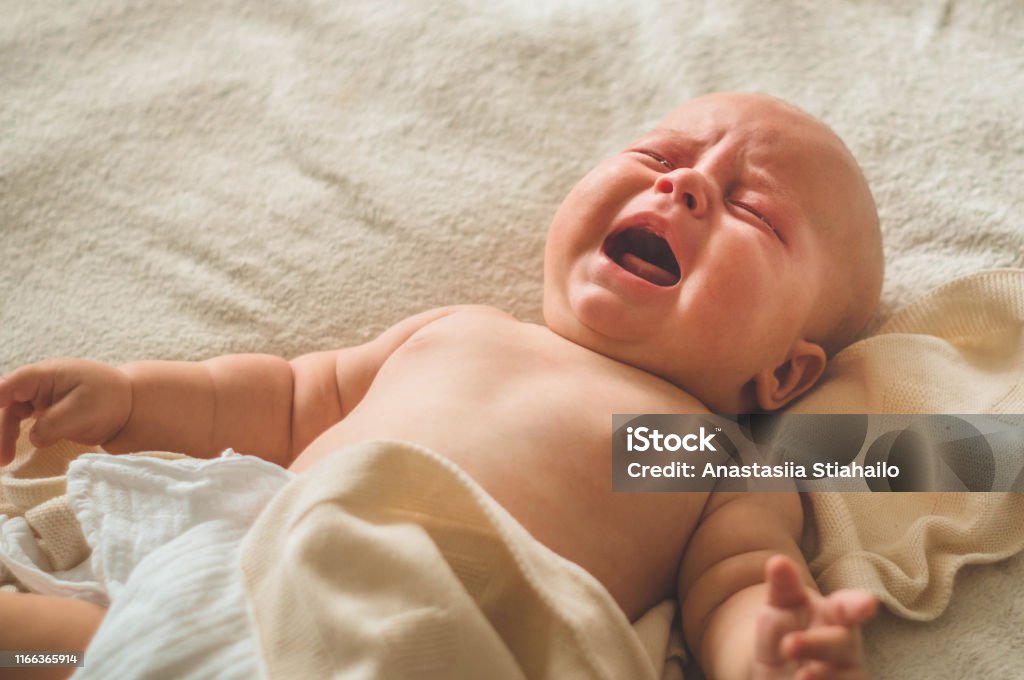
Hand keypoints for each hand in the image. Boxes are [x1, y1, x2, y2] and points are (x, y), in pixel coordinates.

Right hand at [0, 358, 131, 465]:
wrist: (130, 405)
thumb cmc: (109, 398)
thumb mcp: (82, 410)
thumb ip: (53, 423)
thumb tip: (33, 439)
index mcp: (44, 375)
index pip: (7, 386)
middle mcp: (37, 385)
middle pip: (4, 404)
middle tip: (1, 457)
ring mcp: (39, 399)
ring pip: (10, 417)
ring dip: (3, 437)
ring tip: (4, 461)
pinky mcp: (45, 415)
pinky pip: (21, 425)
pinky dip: (13, 439)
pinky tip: (10, 455)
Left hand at [753, 554, 875, 679]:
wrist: (777, 667)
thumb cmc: (784, 628)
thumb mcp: (779, 605)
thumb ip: (782, 586)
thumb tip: (778, 561)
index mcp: (835, 614)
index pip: (850, 607)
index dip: (858, 605)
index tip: (867, 603)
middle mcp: (846, 646)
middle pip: (842, 644)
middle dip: (817, 644)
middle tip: (788, 644)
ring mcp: (846, 674)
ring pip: (849, 677)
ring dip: (826, 677)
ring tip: (801, 676)